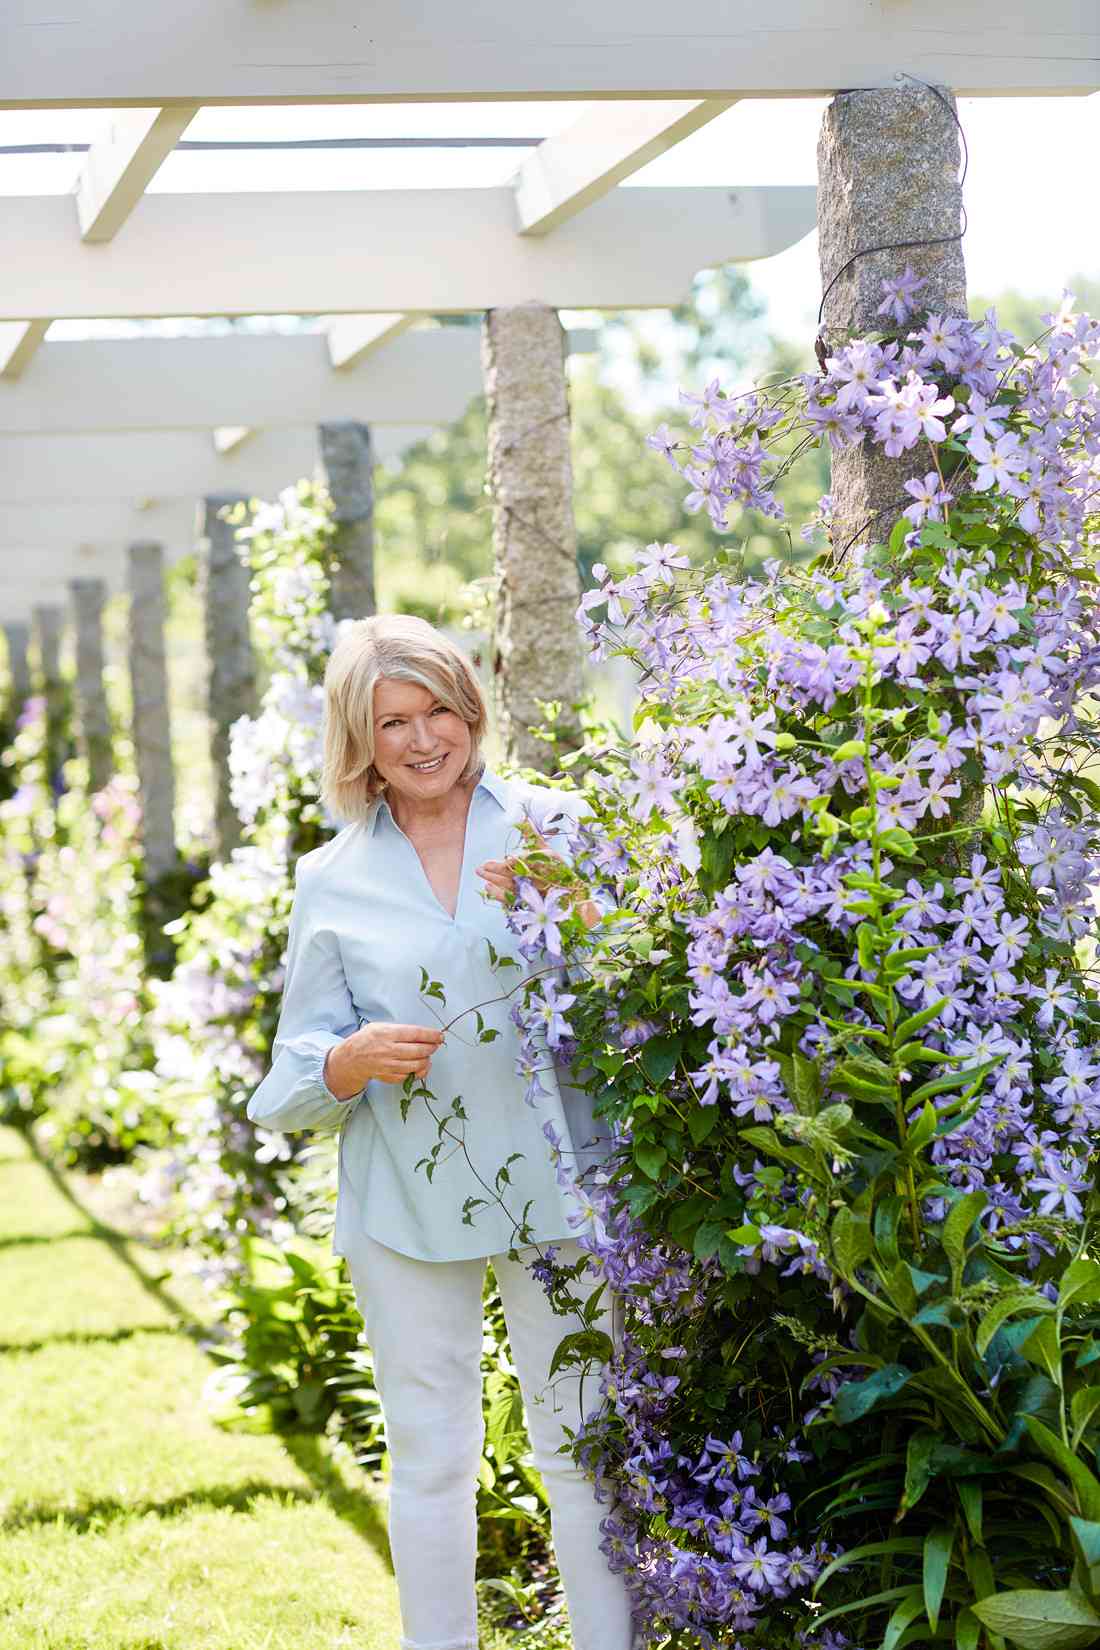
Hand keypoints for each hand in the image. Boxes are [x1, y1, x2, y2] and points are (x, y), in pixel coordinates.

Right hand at [324, 1021, 443, 1096]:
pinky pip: (408, 1076)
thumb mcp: (380, 1027)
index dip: (431, 1035)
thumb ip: (399, 1030)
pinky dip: (417, 1072)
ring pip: (416, 1065)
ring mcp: (388, 1065)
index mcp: (387, 1034)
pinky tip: (419, 1066)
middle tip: (435, 1045)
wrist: (351, 1059)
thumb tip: (422, 1034)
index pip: (415, 1034)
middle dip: (431, 1048)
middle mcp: (388, 1050)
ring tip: (427, 1055)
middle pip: (418, 1050)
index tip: (439, 1036)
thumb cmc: (368, 1040)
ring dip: (426, 1060)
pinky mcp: (388, 1077)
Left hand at [475, 826, 559, 904]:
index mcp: (546, 862)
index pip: (530, 862)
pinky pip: (511, 899)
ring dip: (494, 880)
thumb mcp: (546, 850)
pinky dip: (499, 894)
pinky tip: (487, 887)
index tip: (507, 860)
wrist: (567, 894)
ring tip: (480, 872)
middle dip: (499, 870)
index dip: (518, 862)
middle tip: (481, 866)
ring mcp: (533, 891)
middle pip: (517, 874)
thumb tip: (523, 816)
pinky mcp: (527, 902)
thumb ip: (532, 835)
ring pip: (512, 886)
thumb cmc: (555, 868)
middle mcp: (540, 878)